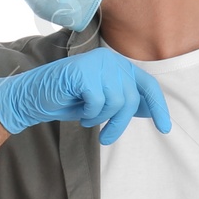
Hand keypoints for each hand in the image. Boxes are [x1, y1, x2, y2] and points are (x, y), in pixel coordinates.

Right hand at [0, 47, 172, 144]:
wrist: (33, 97)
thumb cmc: (67, 100)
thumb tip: (151, 109)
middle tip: (106, 138)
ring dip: (101, 118)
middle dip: (120, 123)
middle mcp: (110, 59)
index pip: (147, 85)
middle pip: (131, 98)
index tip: (165, 129)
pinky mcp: (84, 72)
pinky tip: (79, 111)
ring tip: (86, 118)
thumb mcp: (101, 103)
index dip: (158, 107)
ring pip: (117, 102)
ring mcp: (97, 63)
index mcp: (117, 64)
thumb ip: (124, 101)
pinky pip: (99, 102)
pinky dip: (89, 114)